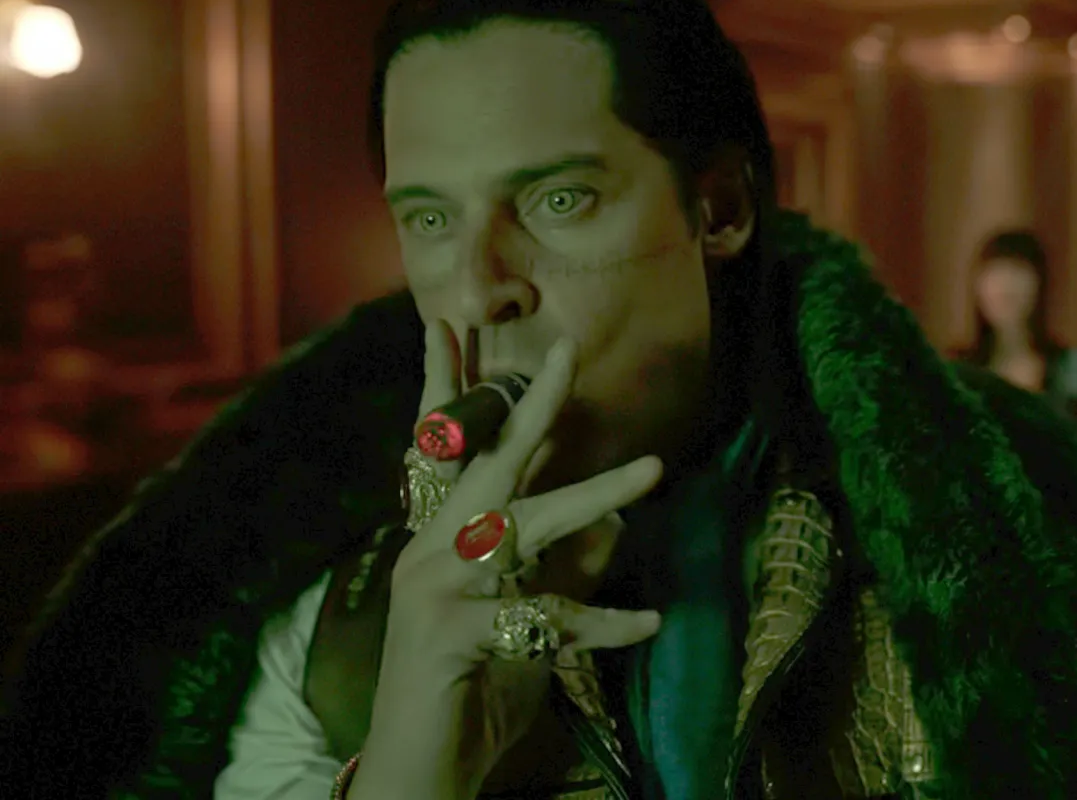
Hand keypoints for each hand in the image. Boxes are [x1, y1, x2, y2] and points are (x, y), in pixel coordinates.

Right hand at [350, 322, 662, 799]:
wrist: (418, 772)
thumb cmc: (472, 690)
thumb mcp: (528, 619)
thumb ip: (562, 566)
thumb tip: (615, 517)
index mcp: (439, 540)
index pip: (449, 452)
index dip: (453, 387)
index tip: (456, 325)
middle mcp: (429, 551)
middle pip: (488, 463)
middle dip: (532, 405)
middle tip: (569, 349)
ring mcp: (433, 589)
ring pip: (526, 526)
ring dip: (596, 496)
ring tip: (654, 471)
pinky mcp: (451, 635)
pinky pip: (546, 618)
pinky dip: (603, 621)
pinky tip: (649, 621)